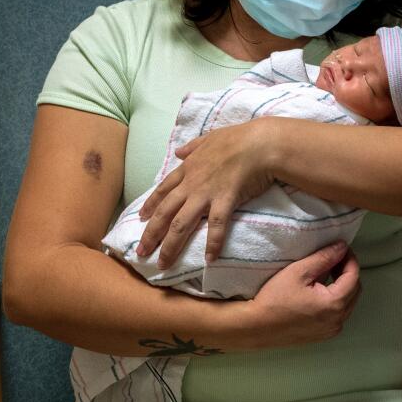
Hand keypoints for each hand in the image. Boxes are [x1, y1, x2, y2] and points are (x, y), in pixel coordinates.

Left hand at [137, 120, 277, 265]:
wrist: (260, 143)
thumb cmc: (238, 138)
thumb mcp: (209, 137)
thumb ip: (193, 146)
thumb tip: (180, 152)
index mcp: (188, 169)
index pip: (163, 190)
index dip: (150, 205)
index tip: (141, 219)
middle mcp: (191, 184)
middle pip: (165, 212)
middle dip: (151, 234)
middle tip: (141, 252)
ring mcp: (206, 193)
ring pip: (181, 224)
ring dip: (170, 245)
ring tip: (163, 264)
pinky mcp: (225, 201)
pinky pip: (216, 226)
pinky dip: (212, 243)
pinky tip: (209, 259)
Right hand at [237, 243, 361, 350]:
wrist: (255, 327)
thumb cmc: (274, 298)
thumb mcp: (298, 271)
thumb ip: (323, 258)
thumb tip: (342, 246)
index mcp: (334, 304)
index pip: (353, 276)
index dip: (350, 259)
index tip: (341, 248)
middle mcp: (338, 320)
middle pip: (354, 290)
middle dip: (348, 272)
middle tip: (334, 258)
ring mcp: (331, 330)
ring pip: (348, 303)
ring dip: (342, 287)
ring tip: (328, 273)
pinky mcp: (322, 336)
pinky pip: (338, 315)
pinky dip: (335, 301)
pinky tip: (321, 292)